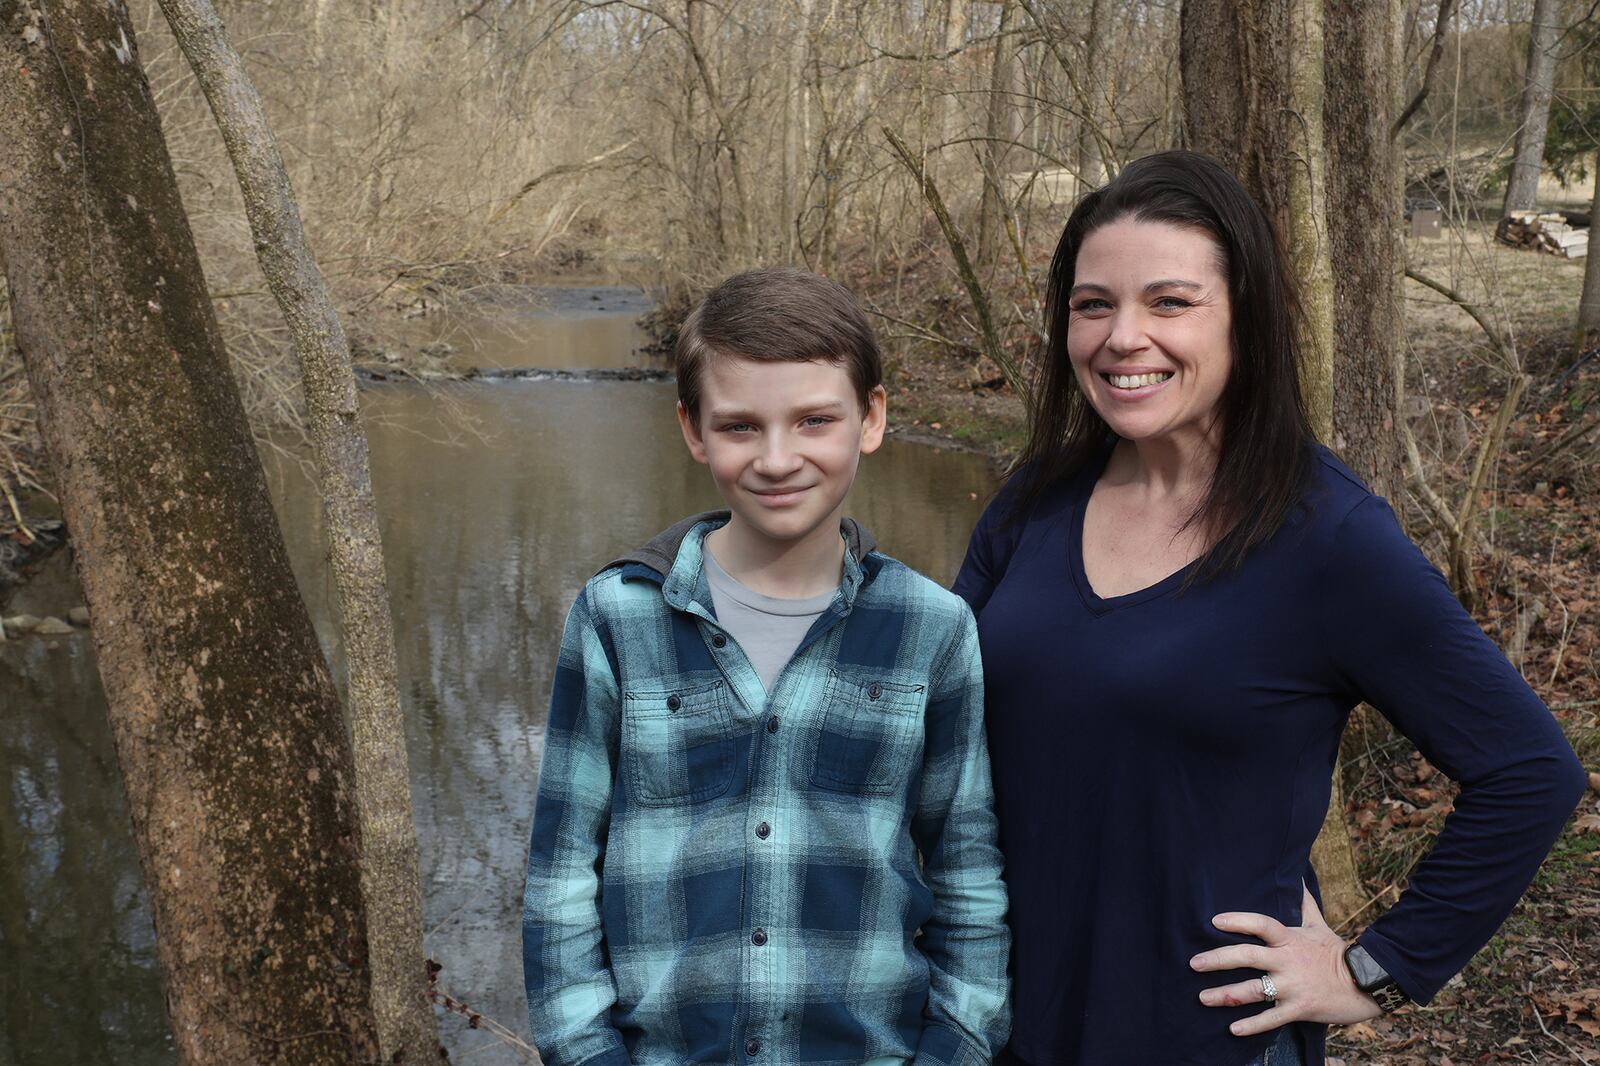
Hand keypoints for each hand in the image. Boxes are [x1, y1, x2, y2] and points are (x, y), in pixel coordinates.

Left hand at [1190, 884, 1382, 1036]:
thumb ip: (1304, 903)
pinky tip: (1233, 1029)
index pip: (1261, 924)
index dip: (1238, 921)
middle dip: (1218, 959)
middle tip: (1194, 963)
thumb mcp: (1319, 925)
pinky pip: (1272, 1019)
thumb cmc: (1338, 952)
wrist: (1366, 982)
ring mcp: (1293, 986)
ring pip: (1254, 990)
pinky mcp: (1300, 1009)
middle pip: (1248, 956)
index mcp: (1290, 939)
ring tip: (1203, 998)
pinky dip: (1252, 1025)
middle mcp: (1288, 961)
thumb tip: (1298, 875)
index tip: (1214, 921)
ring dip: (1226, 995)